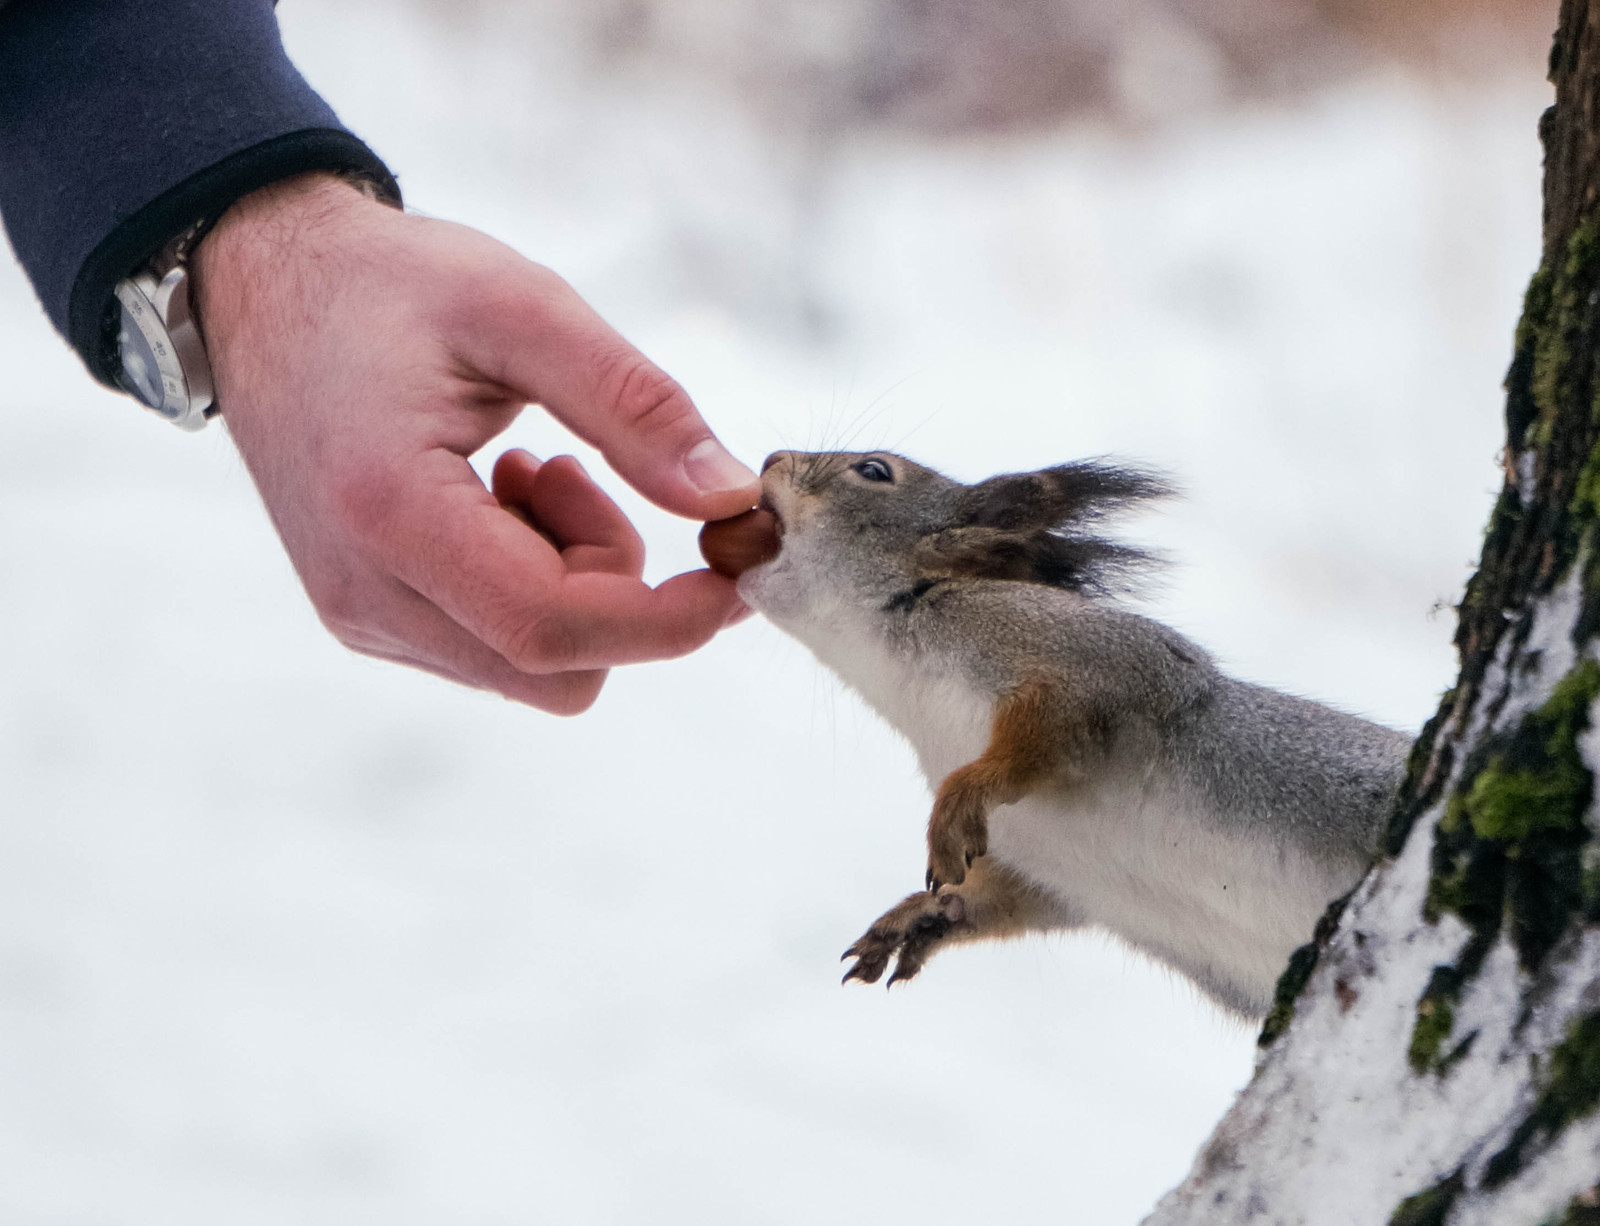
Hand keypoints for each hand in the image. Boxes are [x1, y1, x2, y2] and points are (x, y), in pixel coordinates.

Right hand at [191, 173, 758, 713]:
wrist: (263, 290)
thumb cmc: (390, 286)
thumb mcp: (524, 308)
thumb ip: (635, 406)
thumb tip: (730, 499)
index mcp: (390, 510)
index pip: (551, 628)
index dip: (664, 618)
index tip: (732, 565)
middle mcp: (363, 591)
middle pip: (553, 669)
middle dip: (618, 590)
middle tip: (587, 475)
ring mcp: (360, 615)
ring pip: (532, 667)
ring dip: (575, 582)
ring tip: (530, 469)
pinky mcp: (369, 616)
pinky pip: (494, 648)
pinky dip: (535, 587)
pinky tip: (500, 496)